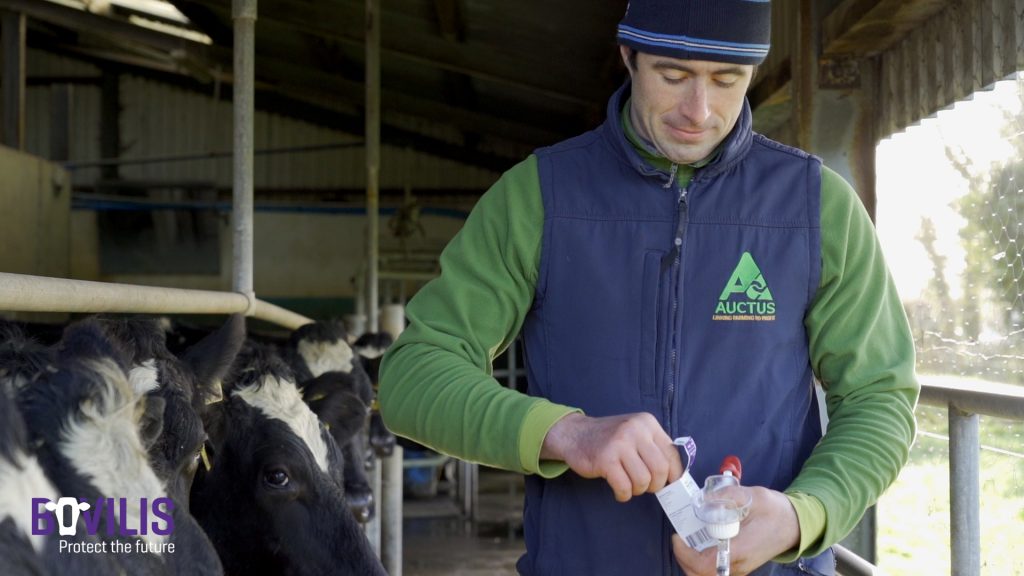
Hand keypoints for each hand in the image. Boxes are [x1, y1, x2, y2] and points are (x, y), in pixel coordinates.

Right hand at [540, 412, 682, 501]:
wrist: (575, 434)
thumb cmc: (610, 439)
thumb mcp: (635, 433)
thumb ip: (654, 448)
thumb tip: (675, 477)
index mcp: (647, 423)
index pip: (672, 454)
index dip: (674, 474)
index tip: (669, 484)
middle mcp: (635, 430)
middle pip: (660, 469)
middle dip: (656, 485)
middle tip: (646, 487)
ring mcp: (619, 444)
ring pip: (643, 480)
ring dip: (638, 490)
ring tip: (629, 485)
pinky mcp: (605, 459)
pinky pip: (624, 487)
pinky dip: (623, 495)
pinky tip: (619, 491)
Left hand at [671, 487, 798, 575]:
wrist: (794, 524)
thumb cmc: (775, 511)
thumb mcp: (753, 496)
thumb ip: (728, 495)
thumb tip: (704, 498)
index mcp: (740, 550)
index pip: (705, 564)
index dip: (685, 555)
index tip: (677, 537)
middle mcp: (738, 565)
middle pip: (700, 575)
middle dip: (684, 559)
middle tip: (680, 539)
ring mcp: (739, 568)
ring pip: (706, 575)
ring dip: (691, 562)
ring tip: (687, 541)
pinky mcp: (739, 566)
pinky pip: (714, 571)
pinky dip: (701, 562)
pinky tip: (700, 543)